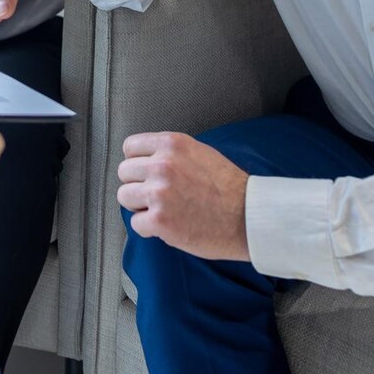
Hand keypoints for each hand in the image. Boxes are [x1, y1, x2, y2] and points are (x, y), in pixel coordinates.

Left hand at [116, 132, 249, 261]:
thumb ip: (169, 153)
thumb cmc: (228, 189)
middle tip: (157, 196)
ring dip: (140, 206)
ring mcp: (159, 192)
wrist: (249, 218)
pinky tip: (169, 226)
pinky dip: (149, 228)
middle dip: (137, 185)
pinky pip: (136, 223)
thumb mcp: (199, 153)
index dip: (137, 163)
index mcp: (172, 144)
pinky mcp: (160, 220)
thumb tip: (144, 160)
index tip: (147, 174)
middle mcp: (162, 164)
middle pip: (124, 172)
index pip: (130, 147)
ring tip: (162, 210)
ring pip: (124, 196)